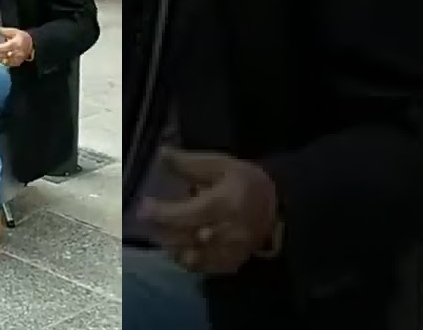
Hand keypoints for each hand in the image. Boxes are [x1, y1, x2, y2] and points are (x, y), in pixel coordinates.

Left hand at [0, 27, 32, 66]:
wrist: (33, 45)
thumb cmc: (22, 37)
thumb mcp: (14, 31)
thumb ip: (4, 31)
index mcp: (16, 44)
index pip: (4, 47)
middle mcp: (16, 53)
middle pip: (3, 54)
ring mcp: (17, 59)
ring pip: (5, 60)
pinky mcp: (17, 63)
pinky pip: (8, 64)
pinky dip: (3, 61)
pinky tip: (0, 57)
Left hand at [137, 149, 279, 275]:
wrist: (279, 204)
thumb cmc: (246, 181)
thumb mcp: (220, 164)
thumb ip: (189, 163)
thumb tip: (161, 154)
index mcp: (224, 205)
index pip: (186, 214)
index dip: (161, 213)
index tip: (143, 206)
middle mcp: (226, 232)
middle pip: (184, 237)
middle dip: (160, 229)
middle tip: (146, 218)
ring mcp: (229, 252)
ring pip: (189, 257)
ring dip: (170, 244)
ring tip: (160, 230)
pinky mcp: (231, 263)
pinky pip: (201, 267)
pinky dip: (185, 258)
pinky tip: (178, 245)